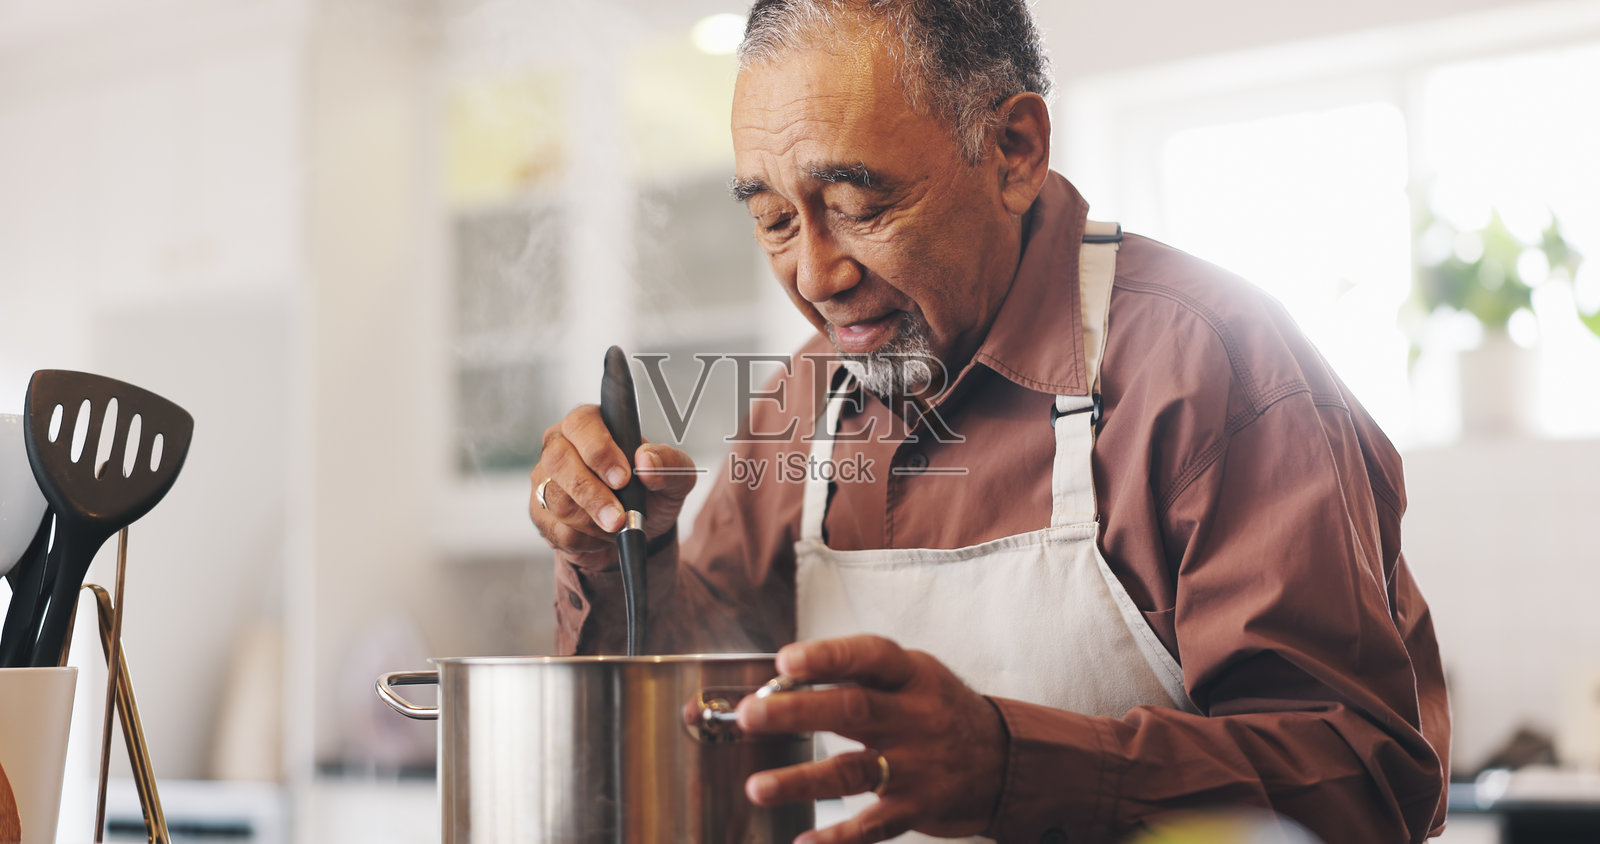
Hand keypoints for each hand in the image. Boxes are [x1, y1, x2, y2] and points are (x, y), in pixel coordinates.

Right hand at [528, 404, 696, 568]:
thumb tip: (647, 461)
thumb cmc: (652, 491)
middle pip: (559, 461)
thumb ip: (669, 463)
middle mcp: (560, 444)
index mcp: (591, 424)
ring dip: (592, 521)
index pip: (582, 424)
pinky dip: (585, 540)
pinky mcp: (540, 512)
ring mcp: (545, 478)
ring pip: (556, 499)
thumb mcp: (675, 476)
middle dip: (592, 494)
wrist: (636, 529)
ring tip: (617, 526)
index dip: (599, 451)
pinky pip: (556, 529)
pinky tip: (601, 536)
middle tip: (619, 517)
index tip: (623, 478)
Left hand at [736, 635, 1006, 843]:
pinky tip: (805, 842)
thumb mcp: (913, 676)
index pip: (869, 657)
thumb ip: (857, 675)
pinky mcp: (919, 806)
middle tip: (750, 715)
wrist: (1005, 760)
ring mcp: (918, 765)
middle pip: (853, 710)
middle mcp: (916, 716)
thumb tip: (780, 681)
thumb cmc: (938, 709)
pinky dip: (839, 837)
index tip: (786, 662)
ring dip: (802, 780)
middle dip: (797, 712)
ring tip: (758, 787)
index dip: (828, 657)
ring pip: (854, 771)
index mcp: (911, 675)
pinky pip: (874, 826)